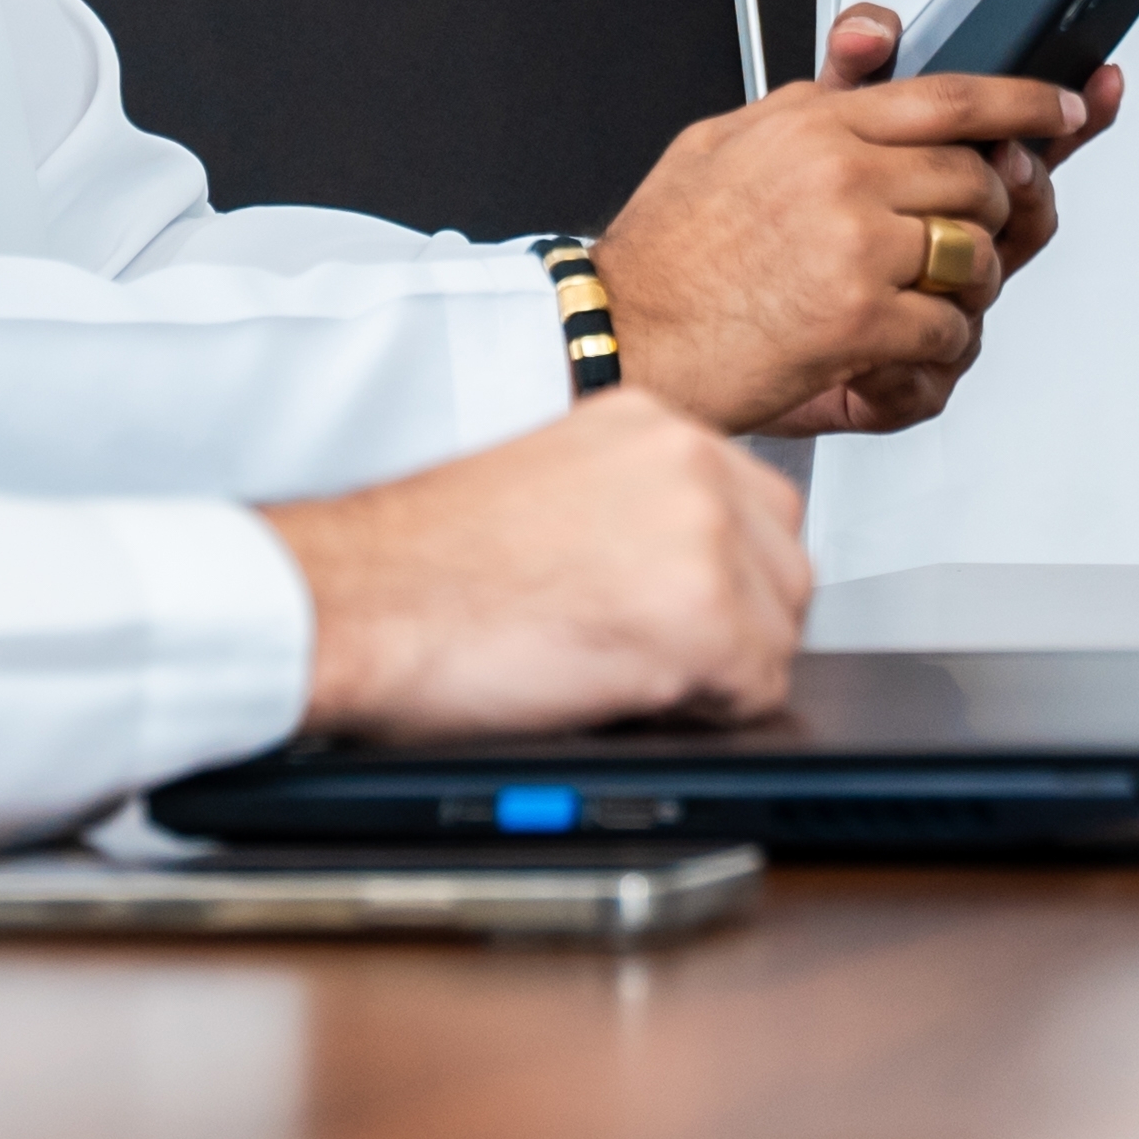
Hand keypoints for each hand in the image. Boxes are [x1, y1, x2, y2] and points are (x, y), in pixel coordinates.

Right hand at [275, 394, 808, 741]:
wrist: (353, 598)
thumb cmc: (417, 563)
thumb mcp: (549, 487)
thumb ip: (632, 505)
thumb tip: (688, 559)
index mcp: (651, 424)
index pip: (758, 507)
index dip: (726, 579)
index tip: (681, 610)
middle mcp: (688, 461)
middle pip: (785, 567)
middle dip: (737, 624)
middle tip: (652, 656)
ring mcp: (703, 533)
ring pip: (779, 630)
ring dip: (719, 670)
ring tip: (623, 671)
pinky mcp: (701, 614)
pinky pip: (757, 690)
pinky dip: (702, 713)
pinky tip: (622, 694)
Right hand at [588, 13, 1114, 434]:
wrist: (617, 335)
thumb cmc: (665, 254)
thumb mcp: (725, 141)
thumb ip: (807, 99)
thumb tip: (867, 58)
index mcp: (814, 122)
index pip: (949, 92)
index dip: (1023, 100)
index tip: (1063, 109)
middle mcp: (840, 169)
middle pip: (978, 175)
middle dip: (991, 213)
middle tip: (971, 238)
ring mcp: (853, 240)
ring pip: (973, 252)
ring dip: (965, 286)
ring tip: (922, 299)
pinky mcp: (857, 314)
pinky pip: (949, 327)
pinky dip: (938, 347)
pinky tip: (901, 348)